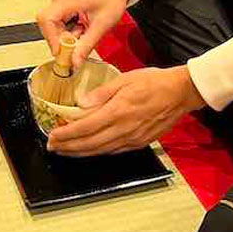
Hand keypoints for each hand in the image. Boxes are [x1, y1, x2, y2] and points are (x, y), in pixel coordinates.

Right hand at [36, 0, 136, 68]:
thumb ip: (86, 45)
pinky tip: (83, 29)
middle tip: (76, 49)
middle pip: (49, 27)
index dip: (51, 39)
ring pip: (54, 28)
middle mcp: (59, 0)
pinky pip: (60, 25)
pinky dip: (70, 32)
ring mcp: (61, 3)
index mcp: (66, 1)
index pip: (46, 20)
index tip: (61, 53)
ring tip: (85, 33)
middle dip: (61, 41)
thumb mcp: (101, 25)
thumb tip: (74, 62)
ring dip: (67, 37)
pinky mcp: (64, 7)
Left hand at [47, 66, 205, 155]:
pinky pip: (114, 151)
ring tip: (66, 151)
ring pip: (101, 151)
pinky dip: (98, 152)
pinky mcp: (140, 143)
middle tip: (53, 147)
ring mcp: (132, 139)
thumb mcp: (125, 79)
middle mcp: (123, 129)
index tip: (52, 136)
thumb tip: (81, 103)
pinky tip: (91, 149)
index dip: (66, 134)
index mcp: (118, 111)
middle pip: (90, 144)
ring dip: (81, 153)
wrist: (180, 93)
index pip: (85, 127)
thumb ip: (102, 92)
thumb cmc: (154, 82)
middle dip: (68, 147)